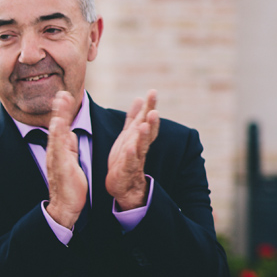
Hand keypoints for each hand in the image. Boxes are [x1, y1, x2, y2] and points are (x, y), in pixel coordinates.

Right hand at [42, 91, 87, 229]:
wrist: (65, 206)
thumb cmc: (70, 186)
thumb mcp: (71, 161)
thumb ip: (69, 146)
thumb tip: (69, 133)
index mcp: (60, 150)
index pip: (62, 126)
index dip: (63, 110)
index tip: (65, 94)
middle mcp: (55, 151)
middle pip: (57, 126)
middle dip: (60, 108)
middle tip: (62, 91)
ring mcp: (56, 158)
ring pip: (56, 133)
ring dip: (58, 116)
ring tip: (60, 100)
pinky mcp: (59, 165)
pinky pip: (58, 147)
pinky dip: (57, 135)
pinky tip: (58, 124)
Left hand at [105, 90, 158, 210]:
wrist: (122, 184)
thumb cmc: (125, 158)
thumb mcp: (128, 135)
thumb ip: (134, 118)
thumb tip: (140, 99)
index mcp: (139, 137)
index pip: (146, 120)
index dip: (150, 107)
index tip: (152, 92)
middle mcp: (139, 147)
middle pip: (148, 133)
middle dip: (152, 121)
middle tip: (154, 110)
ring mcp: (134, 159)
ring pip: (141, 147)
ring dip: (143, 136)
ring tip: (145, 125)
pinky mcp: (125, 171)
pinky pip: (129, 163)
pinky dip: (130, 155)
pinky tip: (130, 148)